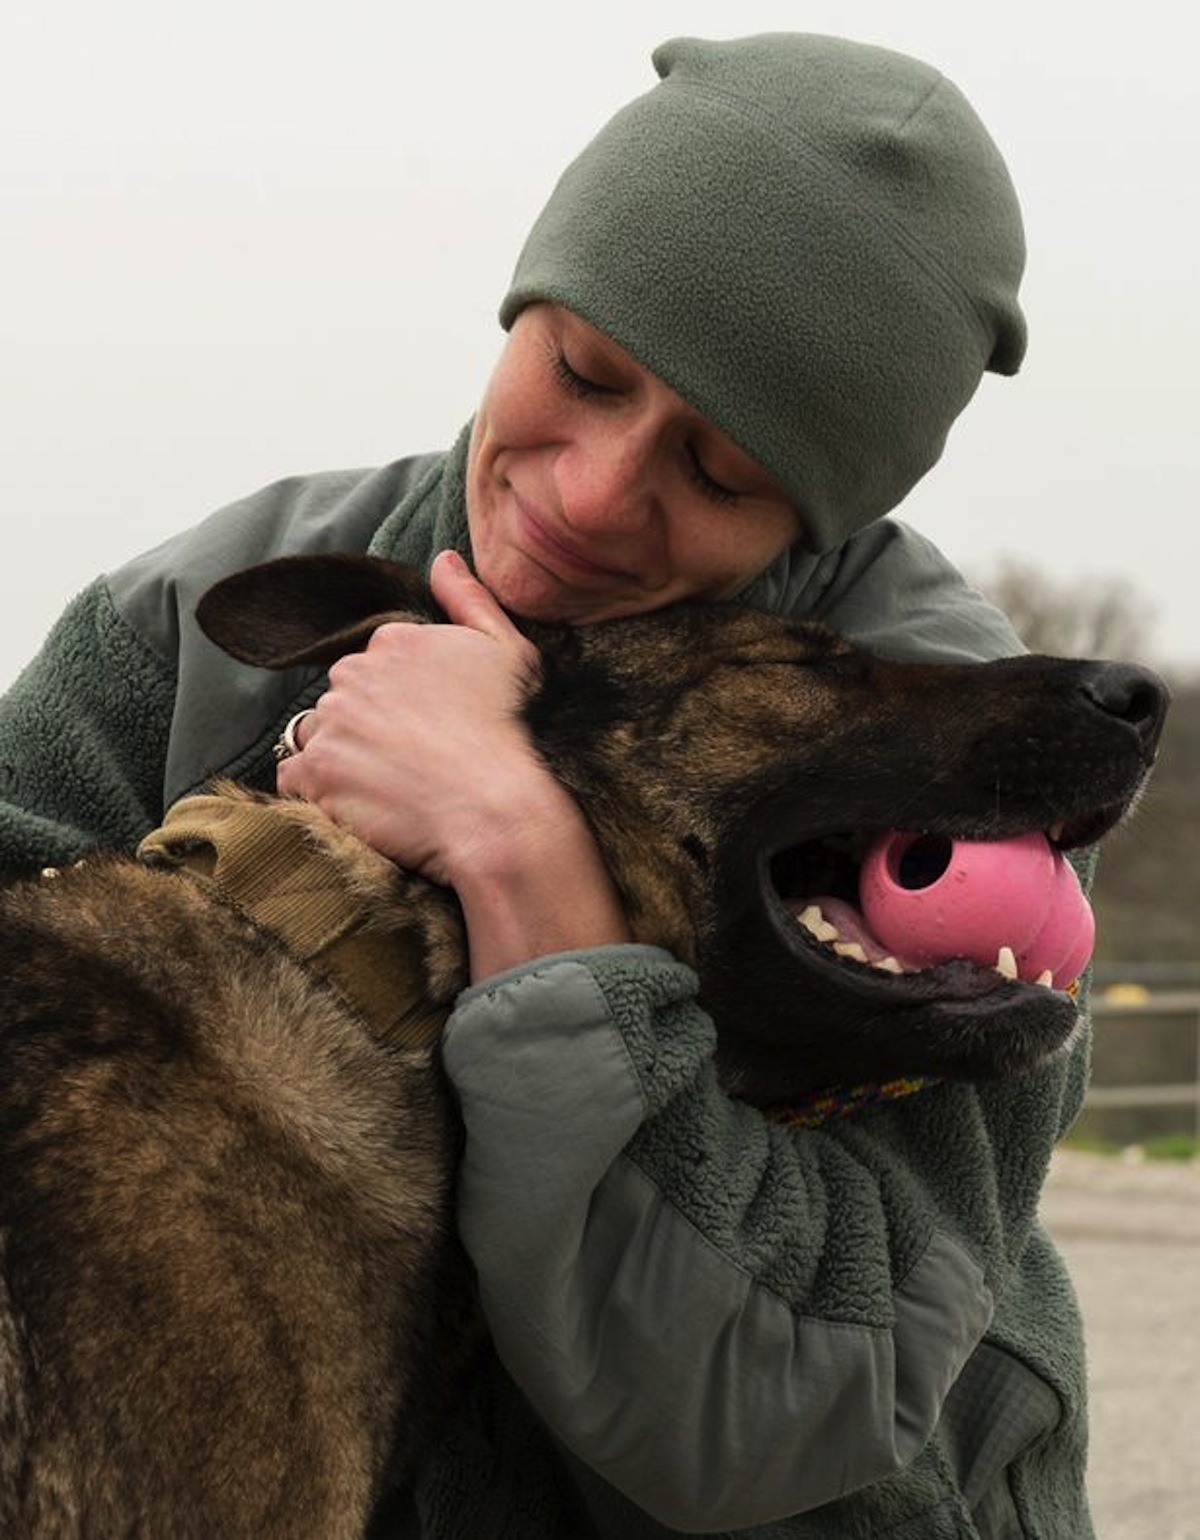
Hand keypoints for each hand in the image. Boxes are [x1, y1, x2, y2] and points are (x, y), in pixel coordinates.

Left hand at [275, 550, 629, 975]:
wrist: (496, 810)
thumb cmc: (511, 732)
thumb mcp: (510, 652)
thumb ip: (470, 599)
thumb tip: (441, 558)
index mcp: (395, 639)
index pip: (375, 662)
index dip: (400, 699)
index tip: (426, 726)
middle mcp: (354, 674)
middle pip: (343, 697)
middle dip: (366, 724)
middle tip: (408, 760)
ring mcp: (331, 724)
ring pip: (317, 735)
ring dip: (340, 756)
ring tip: (385, 786)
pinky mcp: (316, 774)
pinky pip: (294, 778)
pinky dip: (316, 792)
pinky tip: (358, 804)